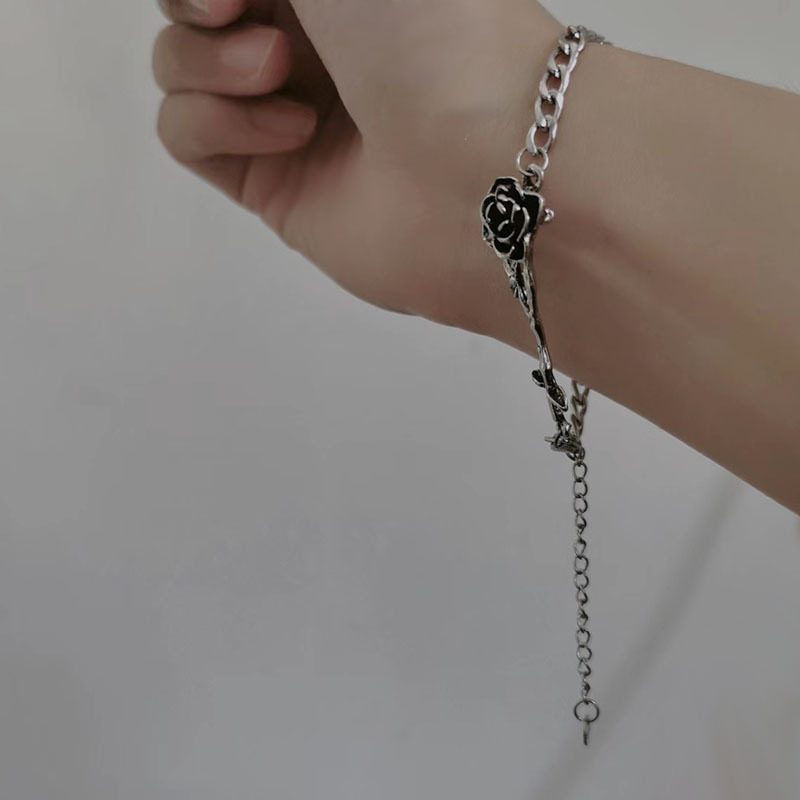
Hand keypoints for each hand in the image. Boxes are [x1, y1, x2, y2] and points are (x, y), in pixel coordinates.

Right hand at [153, 0, 560, 337]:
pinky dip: (218, 123)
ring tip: (280, 73)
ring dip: (210, 59)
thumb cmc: (431, 33)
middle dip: (199, 1)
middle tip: (236, 7)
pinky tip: (293, 133)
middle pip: (193, 9)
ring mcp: (282, 111)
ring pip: (179, 66)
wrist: (485, 169)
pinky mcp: (271, 183)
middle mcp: (306, 42)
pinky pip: (187, 135)